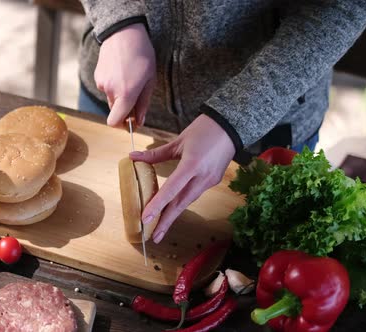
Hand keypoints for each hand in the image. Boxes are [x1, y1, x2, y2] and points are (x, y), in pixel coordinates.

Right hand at [94, 23, 155, 127]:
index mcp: (126, 94)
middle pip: (115, 110)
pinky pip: (106, 87)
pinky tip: (121, 70)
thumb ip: (143, 103)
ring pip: (111, 98)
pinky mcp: (97, 76)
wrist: (124, 33)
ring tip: (129, 76)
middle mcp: (111, 91)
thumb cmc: (142, 55)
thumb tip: (139, 121)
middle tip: (136, 95)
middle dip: (124, 107)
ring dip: (119, 94)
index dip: (122, 125)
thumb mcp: (150, 80)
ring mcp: (102, 83)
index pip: (115, 121)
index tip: (130, 122)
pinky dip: (113, 84)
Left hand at [130, 114, 235, 243]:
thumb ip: (156, 153)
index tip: (145, 218)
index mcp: (192, 164)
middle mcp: (202, 176)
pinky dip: (182, 202)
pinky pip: (194, 194)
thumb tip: (133, 157)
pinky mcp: (214, 181)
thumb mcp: (179, 141)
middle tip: (153, 236)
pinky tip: (172, 209)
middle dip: (166, 221)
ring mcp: (210, 180)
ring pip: (188, 201)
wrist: (232, 125)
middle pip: (181, 203)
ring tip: (160, 227)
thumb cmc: (204, 129)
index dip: (157, 205)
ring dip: (173, 214)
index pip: (171, 189)